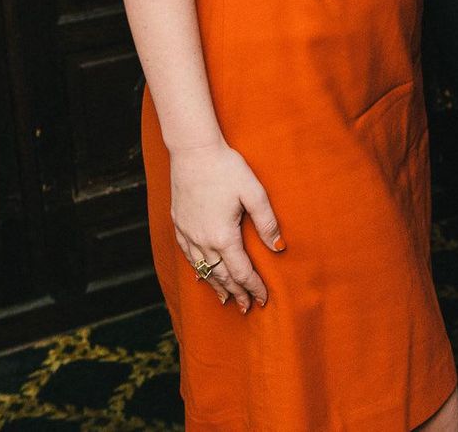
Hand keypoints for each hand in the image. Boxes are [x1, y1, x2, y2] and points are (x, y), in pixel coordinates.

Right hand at [169, 140, 282, 311]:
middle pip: (222, 276)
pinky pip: (188, 256)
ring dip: (216, 286)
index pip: (242, 272)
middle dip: (236, 293)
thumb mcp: (253, 192)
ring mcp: (188, 234)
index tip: (264, 299)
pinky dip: (197, 270)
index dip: (254, 287)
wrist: (193, 151)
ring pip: (203, 270)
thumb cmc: (226, 168)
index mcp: (223, 236)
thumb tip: (279, 247)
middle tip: (247, 307)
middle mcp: (203, 241)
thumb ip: (267, 222)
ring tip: (226, 299)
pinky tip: (201, 274)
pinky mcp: (178, 225)